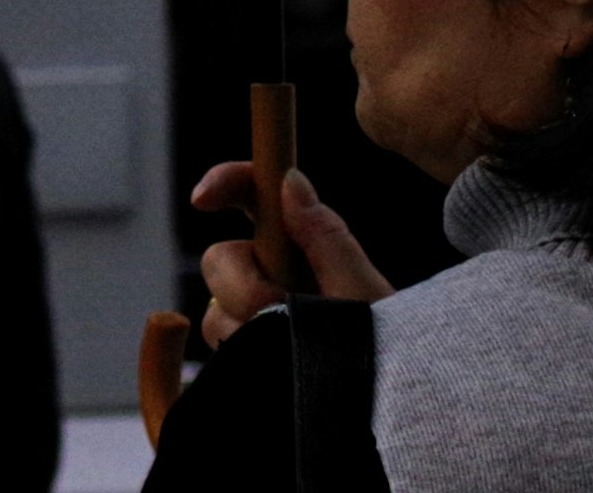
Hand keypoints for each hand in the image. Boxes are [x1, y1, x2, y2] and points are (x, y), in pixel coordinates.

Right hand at [189, 162, 391, 347]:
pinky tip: (269, 366)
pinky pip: (217, 343)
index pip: (256, 196)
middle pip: (221, 257)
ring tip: (289, 349)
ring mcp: (258, 316)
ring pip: (214, 306)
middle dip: (241, 284)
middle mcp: (275, 276)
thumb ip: (327, 239)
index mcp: (304, 248)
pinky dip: (236, 354)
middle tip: (280, 308)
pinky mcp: (249, 351)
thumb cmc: (389, 351)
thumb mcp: (364, 295)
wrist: (387, 411)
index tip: (202, 200)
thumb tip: (290, 181)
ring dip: (243, 326)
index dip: (225, 183)